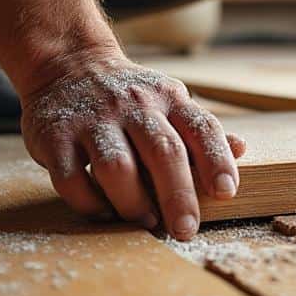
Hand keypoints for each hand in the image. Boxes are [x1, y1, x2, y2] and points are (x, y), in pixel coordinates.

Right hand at [20, 55, 243, 239]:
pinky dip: (89, 203)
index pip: (201, 128)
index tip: (227, 193)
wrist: (67, 64)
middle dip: (178, 195)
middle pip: (163, 151)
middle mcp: (133, 105)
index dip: (217, 161)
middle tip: (185, 230)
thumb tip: (241, 149)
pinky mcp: (54, 136)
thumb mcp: (169, 102)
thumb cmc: (130, 97)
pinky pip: (71, 178)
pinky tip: (104, 212)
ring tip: (145, 220)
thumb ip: (201, 130)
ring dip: (133, 201)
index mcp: (168, 98)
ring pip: (117, 167)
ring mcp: (92, 120)